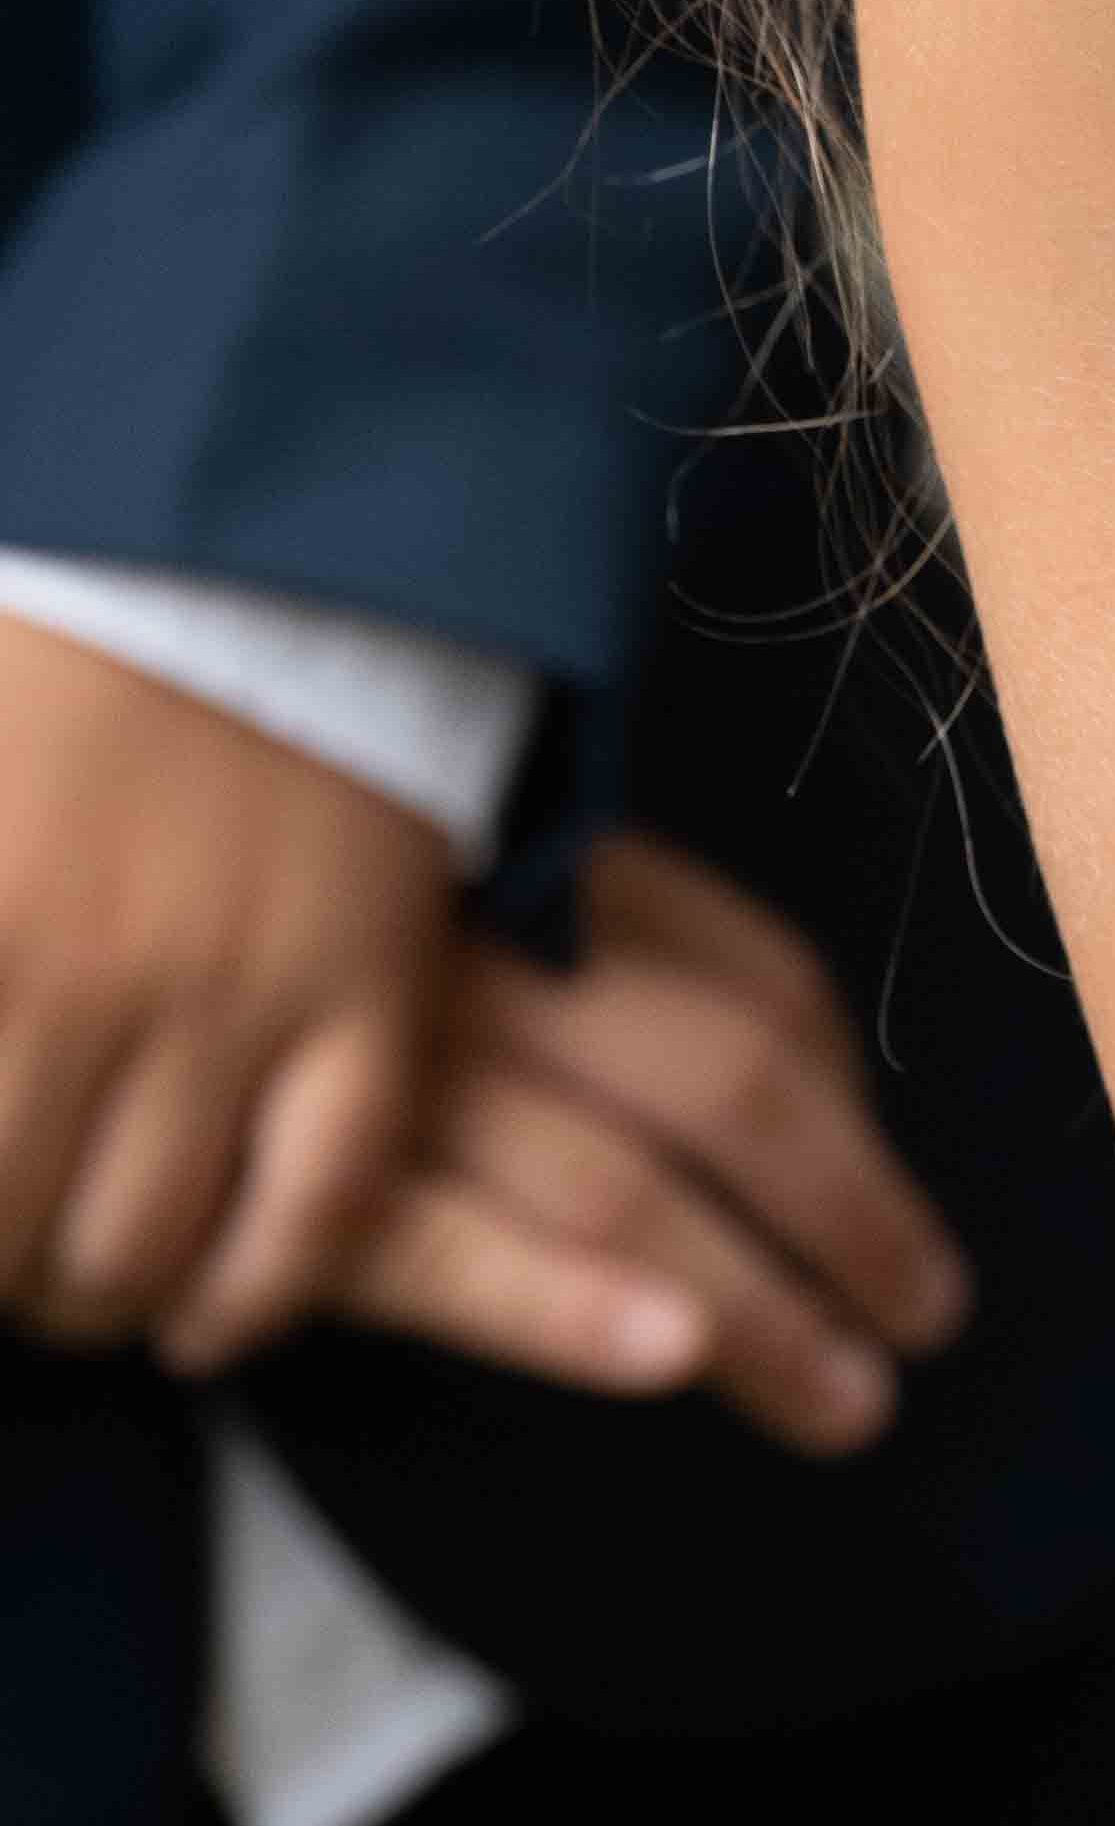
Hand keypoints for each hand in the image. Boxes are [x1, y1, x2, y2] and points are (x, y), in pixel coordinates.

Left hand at [0, 609, 454, 1366]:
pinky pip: (314, 1211)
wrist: (260, 509)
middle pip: (0, 1237)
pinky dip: (247, 1296)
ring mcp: (237, 994)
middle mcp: (87, 979)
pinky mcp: (366, 990)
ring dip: (83, 1290)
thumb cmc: (41, 643)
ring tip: (65, 1261)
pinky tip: (198, 1316)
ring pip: (137, 1251)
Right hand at [307, 830, 974, 1454]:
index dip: (857, 1107)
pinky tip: (670, 1357)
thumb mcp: (481, 898)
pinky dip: (563, 1303)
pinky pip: (443, 1253)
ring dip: (755, 1304)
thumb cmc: (319, 942)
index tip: (903, 1213)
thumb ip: (613, 950)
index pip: (761, 974)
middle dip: (849, 1212)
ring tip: (847, 1400)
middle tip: (928, 1318)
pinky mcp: (286, 1188)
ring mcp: (388, 1065)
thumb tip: (810, 1088)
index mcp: (547, 863)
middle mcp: (486, 952)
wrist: (97, 973)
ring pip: (616, 1181)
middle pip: (721, 1081)